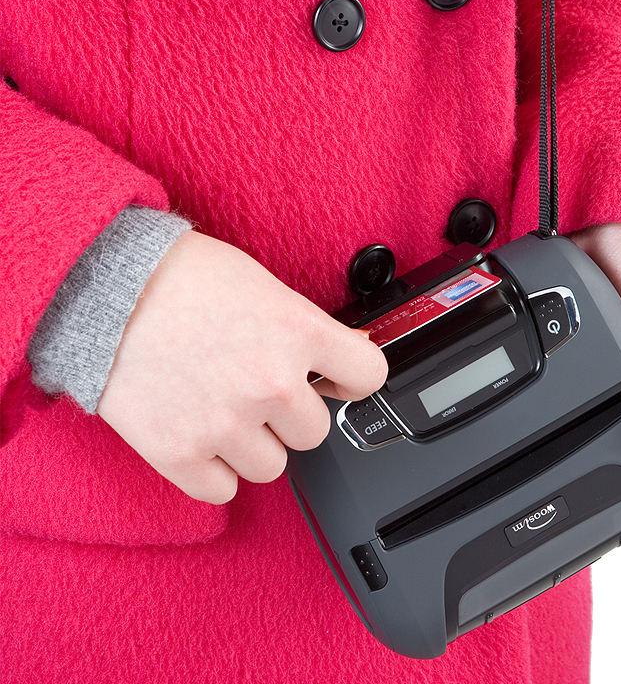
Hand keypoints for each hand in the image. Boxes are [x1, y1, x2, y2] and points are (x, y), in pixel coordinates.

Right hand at [96, 230, 387, 503]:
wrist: (104, 287)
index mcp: (298, 331)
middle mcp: (271, 381)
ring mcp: (226, 422)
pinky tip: (201, 436)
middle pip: (314, 432)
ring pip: (272, 466)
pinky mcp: (180, 452)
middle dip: (290, 414)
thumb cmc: (182, 278)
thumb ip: (305, 328)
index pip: (368, 376)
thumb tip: (343, 353)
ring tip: (222, 409)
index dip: (353, 379)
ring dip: (253, 444)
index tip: (338, 381)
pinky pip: (222, 490)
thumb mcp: (263, 285)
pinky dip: (214, 470)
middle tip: (258, 390)